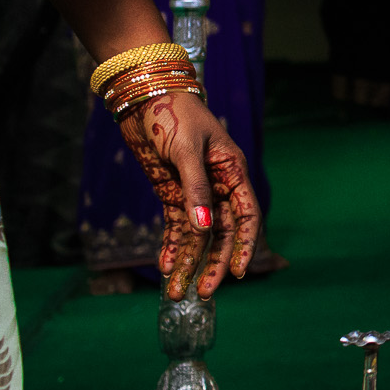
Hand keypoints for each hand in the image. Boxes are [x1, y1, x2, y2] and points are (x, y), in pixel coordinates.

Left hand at [119, 91, 261, 299]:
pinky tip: (166, 266)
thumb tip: (205, 228)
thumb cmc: (173, 114)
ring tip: (176, 291)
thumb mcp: (186, 151)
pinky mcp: (172, 191)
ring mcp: (194, 190)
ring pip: (198, 234)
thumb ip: (196, 190)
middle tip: (203, 293)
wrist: (144, 96)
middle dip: (213, 263)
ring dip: (189, 261)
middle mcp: (218, 185)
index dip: (244, 244)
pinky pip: (176, 225)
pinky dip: (172, 245)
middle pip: (221, 232)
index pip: (246, 215)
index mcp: (232, 171)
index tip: (236, 272)